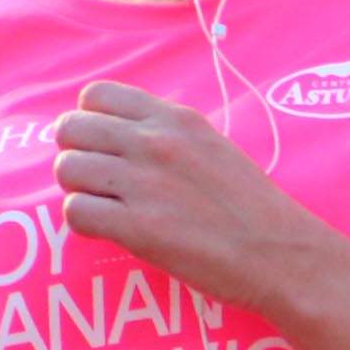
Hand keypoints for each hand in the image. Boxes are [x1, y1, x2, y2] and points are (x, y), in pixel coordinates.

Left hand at [52, 81, 336, 321]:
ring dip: (79, 190)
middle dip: (77, 154)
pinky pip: (75, 212)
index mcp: (177, 120)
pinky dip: (85, 224)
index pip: (97, 95)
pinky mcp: (138, 227)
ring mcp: (145, 184)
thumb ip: (169, 136)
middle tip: (99, 181)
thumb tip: (121, 138)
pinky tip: (111, 231)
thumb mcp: (214, 148)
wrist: (282, 254)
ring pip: (67, 169)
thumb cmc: (253, 207)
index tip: (106, 146)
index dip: (91, 121)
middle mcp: (156, 143)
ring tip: (107, 207)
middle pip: (71, 129)